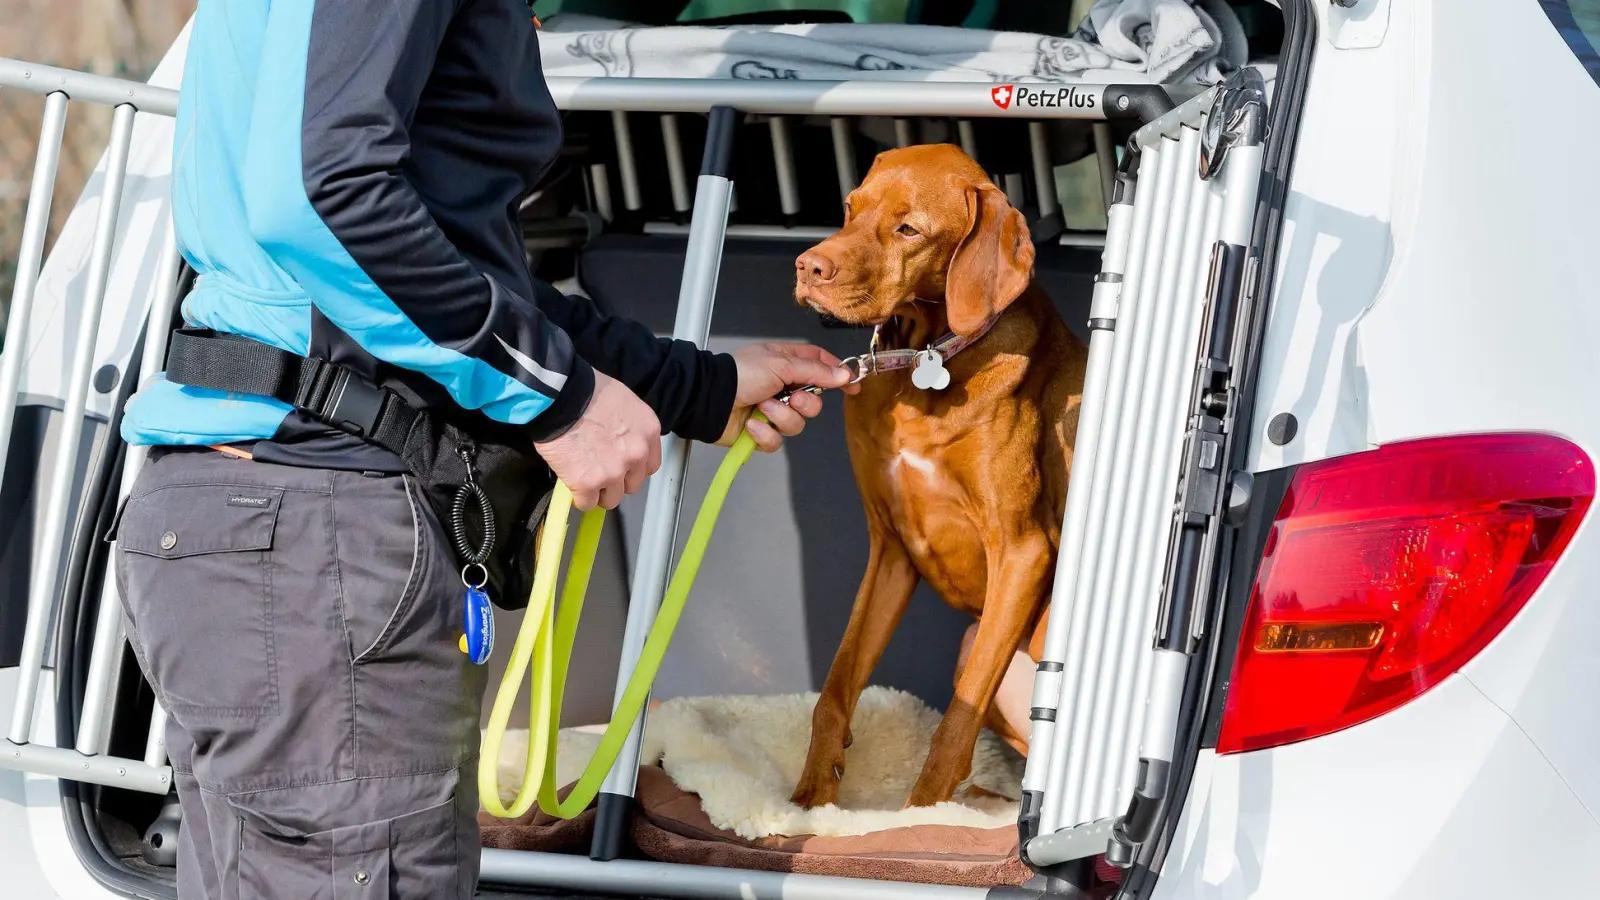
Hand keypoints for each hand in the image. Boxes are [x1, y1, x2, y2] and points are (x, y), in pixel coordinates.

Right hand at [535, 371, 661, 509]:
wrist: (561, 397)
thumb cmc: (586, 391)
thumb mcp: (622, 401)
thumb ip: (628, 427)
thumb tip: (619, 438)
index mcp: (648, 432)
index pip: (650, 465)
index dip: (633, 468)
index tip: (621, 466)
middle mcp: (636, 455)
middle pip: (632, 485)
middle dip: (616, 481)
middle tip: (599, 470)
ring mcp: (614, 472)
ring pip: (612, 499)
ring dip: (598, 492)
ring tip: (584, 478)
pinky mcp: (588, 483)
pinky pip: (587, 503)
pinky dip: (579, 497)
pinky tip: (572, 484)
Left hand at [717, 342, 858, 452]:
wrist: (708, 399)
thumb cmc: (740, 374)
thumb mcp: (780, 364)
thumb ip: (815, 372)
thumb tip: (844, 374)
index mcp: (786, 364)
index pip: (820, 366)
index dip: (837, 376)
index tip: (853, 387)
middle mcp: (782, 387)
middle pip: (813, 403)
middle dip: (804, 404)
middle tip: (789, 398)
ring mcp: (771, 411)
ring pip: (797, 424)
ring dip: (780, 417)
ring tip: (762, 408)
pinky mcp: (761, 433)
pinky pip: (776, 441)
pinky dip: (765, 434)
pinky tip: (752, 426)